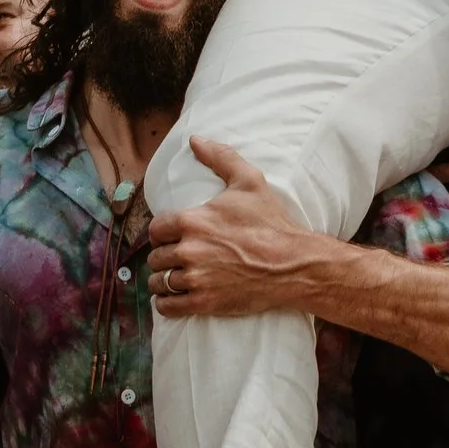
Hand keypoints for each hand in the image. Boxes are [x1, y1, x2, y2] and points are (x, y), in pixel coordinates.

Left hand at [147, 145, 316, 318]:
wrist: (293, 263)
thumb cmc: (271, 222)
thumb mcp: (249, 181)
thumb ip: (220, 157)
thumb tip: (195, 140)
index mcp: (193, 220)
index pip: (155, 229)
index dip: (162, 233)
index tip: (171, 237)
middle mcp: (189, 250)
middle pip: (155, 257)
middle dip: (163, 256)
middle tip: (176, 257)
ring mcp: (196, 278)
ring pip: (159, 282)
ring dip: (162, 281)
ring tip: (172, 278)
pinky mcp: (204, 302)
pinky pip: (168, 307)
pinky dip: (166, 304)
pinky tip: (173, 297)